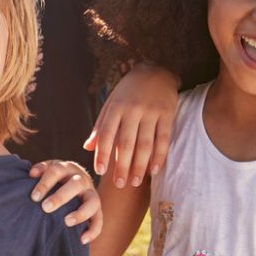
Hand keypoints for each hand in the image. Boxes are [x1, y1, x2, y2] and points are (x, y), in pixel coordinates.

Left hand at [29, 160, 101, 243]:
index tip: (34, 197)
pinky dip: (93, 230)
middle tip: (45, 208)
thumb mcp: (48, 169)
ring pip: (92, 202)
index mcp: (67, 168)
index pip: (57, 171)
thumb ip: (40, 170)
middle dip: (60, 197)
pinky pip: (99, 220)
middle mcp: (82, 179)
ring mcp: (92, 194)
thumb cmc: (55, 178)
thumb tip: (32, 173)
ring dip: (81, 213)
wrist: (75, 180)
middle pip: (75, 185)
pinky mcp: (97, 209)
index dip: (45, 183)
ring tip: (67, 222)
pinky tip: (82, 240)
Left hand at [84, 62, 179, 187]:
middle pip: (126, 143)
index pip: (106, 133)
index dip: (102, 153)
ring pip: (145, 144)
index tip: (99, 171)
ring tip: (134, 182)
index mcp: (116, 107)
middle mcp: (133, 109)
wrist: (155, 71)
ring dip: (140, 166)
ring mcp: (151, 112)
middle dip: (121, 166)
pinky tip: (154, 171)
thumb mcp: (111, 103)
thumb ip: (100, 125)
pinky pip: (164, 139)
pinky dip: (159, 157)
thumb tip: (87, 148)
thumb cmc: (128, 91)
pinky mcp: (168, 114)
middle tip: (118, 185)